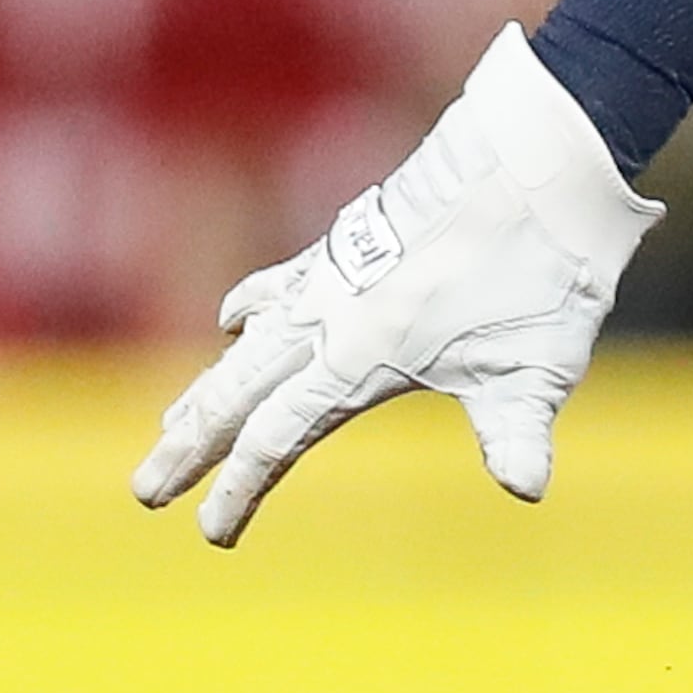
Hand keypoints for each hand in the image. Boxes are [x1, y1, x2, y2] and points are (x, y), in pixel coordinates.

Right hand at [134, 26, 662, 550]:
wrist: (543, 159)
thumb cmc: (548, 267)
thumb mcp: (539, 365)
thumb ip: (518, 432)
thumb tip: (526, 488)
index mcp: (360, 355)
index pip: (278, 438)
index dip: (240, 489)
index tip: (214, 533)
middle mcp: (330, 313)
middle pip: (235, 392)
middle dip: (188, 446)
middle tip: (144, 493)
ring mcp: (335, 273)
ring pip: (248, 340)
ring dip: (207, 385)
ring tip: (170, 423)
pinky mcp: (352, 242)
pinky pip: (278, 285)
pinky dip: (247, 311)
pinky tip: (232, 320)